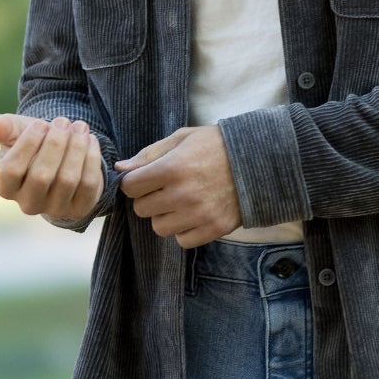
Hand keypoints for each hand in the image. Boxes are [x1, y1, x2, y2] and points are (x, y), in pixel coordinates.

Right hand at [0, 113, 104, 219]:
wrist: (63, 158)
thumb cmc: (35, 143)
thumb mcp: (18, 132)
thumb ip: (5, 128)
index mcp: (6, 187)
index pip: (11, 170)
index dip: (27, 144)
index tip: (40, 123)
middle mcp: (28, 204)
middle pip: (41, 176)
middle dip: (55, 144)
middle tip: (63, 121)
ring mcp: (54, 209)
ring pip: (68, 180)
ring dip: (76, 148)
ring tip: (79, 127)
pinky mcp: (79, 208)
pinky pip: (89, 185)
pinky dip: (92, 159)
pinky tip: (91, 139)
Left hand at [115, 125, 241, 248]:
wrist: (257, 161)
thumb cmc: (215, 145)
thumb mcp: (182, 138)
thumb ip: (149, 154)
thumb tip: (121, 168)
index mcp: (172, 167)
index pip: (130, 187)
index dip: (135, 182)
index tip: (145, 178)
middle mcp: (183, 194)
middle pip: (142, 209)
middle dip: (149, 198)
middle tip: (166, 188)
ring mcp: (199, 214)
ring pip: (159, 227)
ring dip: (165, 215)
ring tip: (181, 201)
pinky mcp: (213, 228)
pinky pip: (182, 240)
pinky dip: (184, 230)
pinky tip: (194, 213)